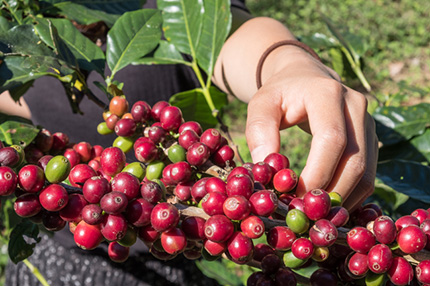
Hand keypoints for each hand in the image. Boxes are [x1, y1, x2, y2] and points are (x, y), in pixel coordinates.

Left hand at [246, 48, 377, 210]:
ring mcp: (369, 124)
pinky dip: (350, 196)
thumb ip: (260, 131)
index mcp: (328, 94)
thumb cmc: (279, 93)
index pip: (332, 140)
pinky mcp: (372, 140)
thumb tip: (267, 169)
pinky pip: (368, 176)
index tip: (295, 198)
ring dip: (342, 200)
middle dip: (330, 194)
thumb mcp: (261, 104)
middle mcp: (356, 106)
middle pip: (354, 161)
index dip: (317, 174)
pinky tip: (327, 207)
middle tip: (305, 215)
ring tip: (315, 216)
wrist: (304, 78)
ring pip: (366, 174)